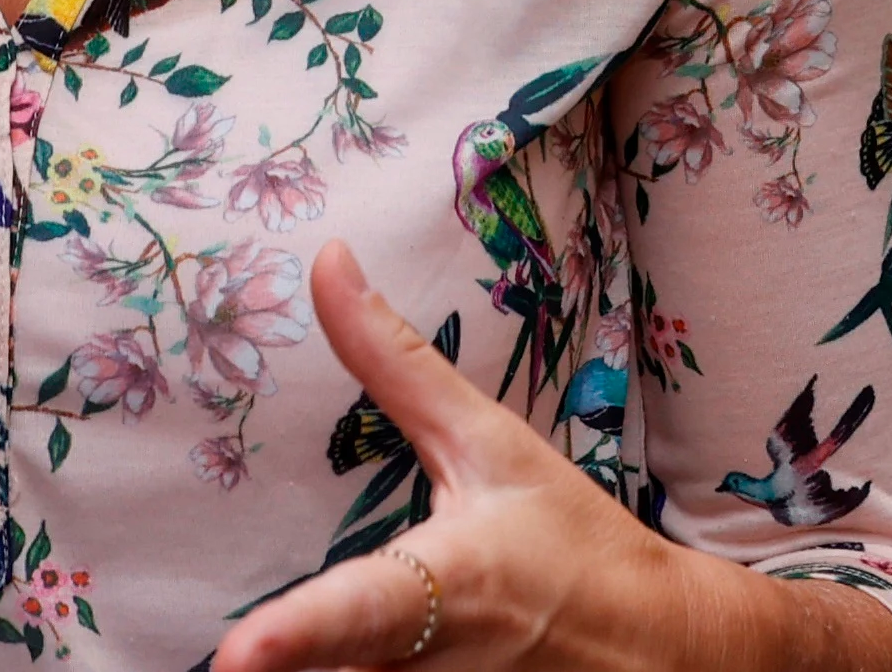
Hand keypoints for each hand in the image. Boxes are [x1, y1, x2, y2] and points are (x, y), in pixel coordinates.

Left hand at [220, 245, 845, 671]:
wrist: (656, 649)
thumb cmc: (567, 540)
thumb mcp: (490, 445)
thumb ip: (394, 364)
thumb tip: (326, 260)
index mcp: (450, 585)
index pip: (363, 614)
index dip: (296, 638)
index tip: (236, 656)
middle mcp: (436, 670)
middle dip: (283, 664)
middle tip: (234, 657)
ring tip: (274, 659)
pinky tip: (325, 662)